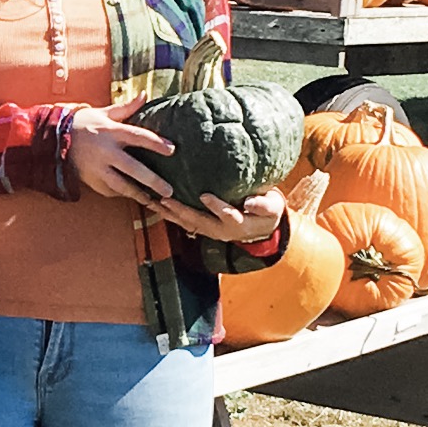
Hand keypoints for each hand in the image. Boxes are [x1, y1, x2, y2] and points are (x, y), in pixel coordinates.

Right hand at [68, 96, 176, 204]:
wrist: (55, 140)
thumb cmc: (84, 124)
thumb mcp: (104, 113)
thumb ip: (126, 108)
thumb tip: (145, 95)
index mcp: (111, 132)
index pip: (138, 137)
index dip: (156, 143)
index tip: (172, 150)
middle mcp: (106, 152)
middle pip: (133, 168)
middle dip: (152, 180)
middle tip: (169, 191)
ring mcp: (98, 168)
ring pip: (122, 185)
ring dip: (139, 194)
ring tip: (153, 200)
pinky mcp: (92, 180)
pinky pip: (110, 190)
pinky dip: (122, 193)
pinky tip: (135, 196)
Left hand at [157, 187, 285, 243]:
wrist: (263, 228)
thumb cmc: (269, 212)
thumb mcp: (273, 208)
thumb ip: (263, 205)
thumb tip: (249, 202)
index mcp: (240, 224)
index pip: (227, 215)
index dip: (217, 207)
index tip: (205, 195)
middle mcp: (221, 230)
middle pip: (199, 221)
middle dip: (182, 211)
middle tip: (165, 200)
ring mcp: (211, 231)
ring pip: (187, 223)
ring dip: (170, 214)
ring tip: (153, 202)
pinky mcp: (204, 227)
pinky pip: (184, 222)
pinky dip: (170, 214)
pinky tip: (156, 204)